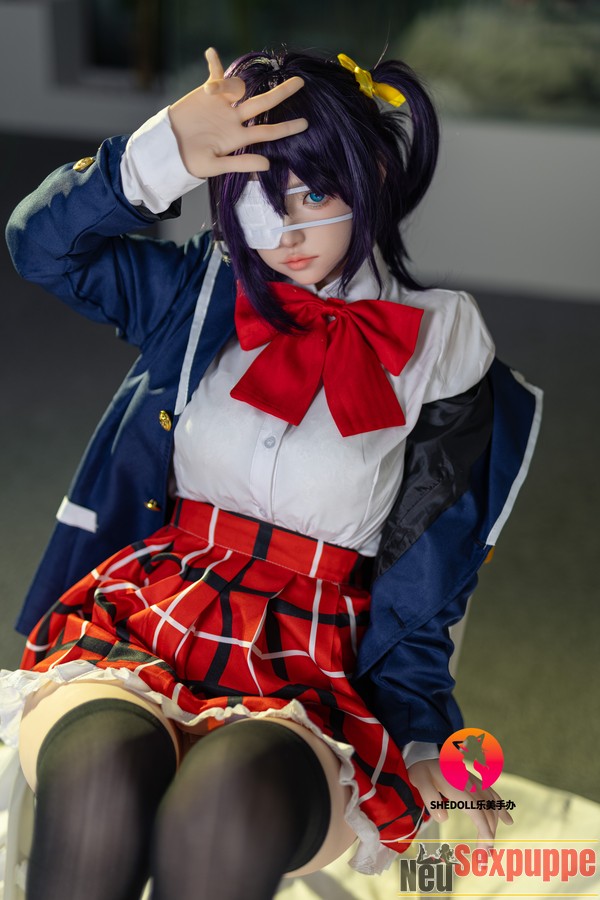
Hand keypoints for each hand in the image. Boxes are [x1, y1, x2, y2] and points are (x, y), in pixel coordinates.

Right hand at [168, 47, 307, 178]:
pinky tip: (210, 53)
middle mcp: (234, 119)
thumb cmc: (191, 162)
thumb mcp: (215, 166)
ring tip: (210, 90)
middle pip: (262, 103)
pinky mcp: (207, 94)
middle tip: (300, 83)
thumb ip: (240, 163)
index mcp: (238, 137)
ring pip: (238, 87)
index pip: (267, 132)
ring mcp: (222, 105)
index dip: (286, 128)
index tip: (305, 124)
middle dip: (281, 93)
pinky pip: (214, 75)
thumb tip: (267, 164)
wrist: (169, 150)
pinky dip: (213, 64)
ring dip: (229, 84)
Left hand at [407, 758, 512, 849]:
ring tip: (490, 850)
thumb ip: (429, 797)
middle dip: (488, 836)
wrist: (425, 755)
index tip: (486, 848)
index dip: (484, 829)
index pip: (476, 811)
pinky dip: (501, 809)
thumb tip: (443, 818)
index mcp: (458, 786)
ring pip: (492, 807)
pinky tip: (509, 822)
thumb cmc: (422, 771)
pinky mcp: (476, 783)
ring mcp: (476, 783)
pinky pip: (493, 796)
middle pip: (486, 812)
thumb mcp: (419, 780)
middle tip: (483, 859)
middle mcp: (471, 785)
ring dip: (494, 828)